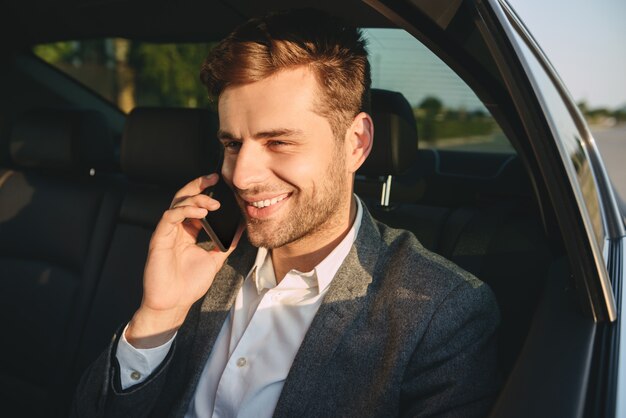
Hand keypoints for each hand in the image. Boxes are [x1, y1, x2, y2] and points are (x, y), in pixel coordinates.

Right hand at [126, 173, 242, 347]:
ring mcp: (166, 233)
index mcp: (187, 232)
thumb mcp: (215, 259)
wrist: (173, 304)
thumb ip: (226, 243)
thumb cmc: (189, 285)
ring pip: (177, 204)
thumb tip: (242, 228)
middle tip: (214, 178)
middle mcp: (176, 229)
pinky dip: (185, 211)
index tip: (219, 181)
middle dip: (198, 185)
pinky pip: (170, 217)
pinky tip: (200, 212)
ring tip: (213, 203)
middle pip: (183, 198)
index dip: (204, 190)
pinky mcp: (159, 239)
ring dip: (196, 199)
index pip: (194, 204)